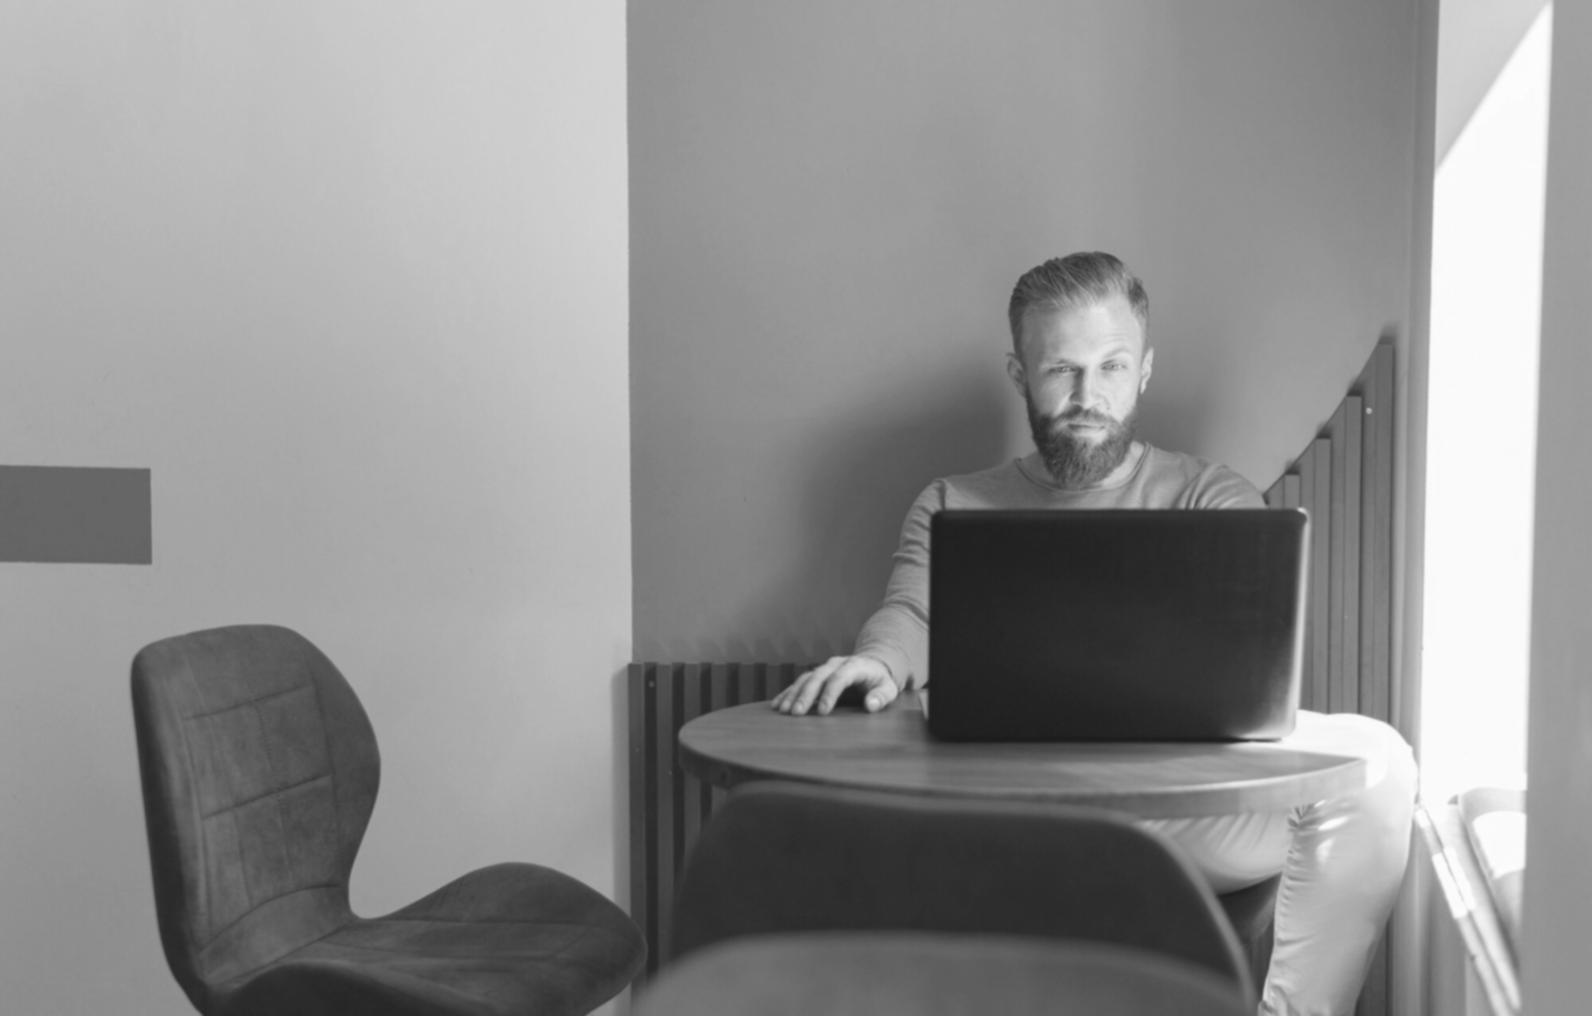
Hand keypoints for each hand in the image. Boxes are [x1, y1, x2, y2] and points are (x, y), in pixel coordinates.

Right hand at [771, 655, 900, 715]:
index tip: (823, 712)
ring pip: (805, 678)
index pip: (840, 678)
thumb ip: (881, 696)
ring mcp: (824, 668)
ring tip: (783, 711)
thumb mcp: (888, 688)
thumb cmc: (880, 681)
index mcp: (854, 666)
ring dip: (793, 694)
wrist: (871, 665)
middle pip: (818, 677)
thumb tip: (871, 705)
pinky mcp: (816, 674)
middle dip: (806, 695)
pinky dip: (787, 692)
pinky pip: (799, 682)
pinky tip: (777, 704)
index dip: (830, 694)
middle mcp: (836, 664)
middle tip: (796, 713)